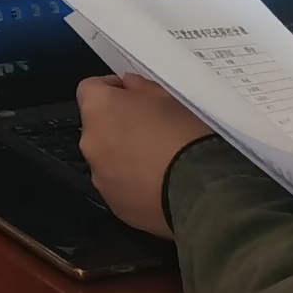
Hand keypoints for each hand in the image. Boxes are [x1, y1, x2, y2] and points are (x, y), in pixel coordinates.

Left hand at [76, 74, 210, 237]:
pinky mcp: (115, 205)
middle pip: (98, 127)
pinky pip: (119, 187)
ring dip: (124, 157)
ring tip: (160, 164)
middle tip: (153, 132)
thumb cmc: (186, 133)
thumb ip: (140, 88)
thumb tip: (128, 87)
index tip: (135, 97)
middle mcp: (90, 142)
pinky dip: (133, 184)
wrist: (202, 191)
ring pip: (107, 159)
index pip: (91, 89)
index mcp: (98, 108)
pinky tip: (161, 186)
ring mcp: (99, 177)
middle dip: (119, 126)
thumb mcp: (169, 96)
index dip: (113, 90)